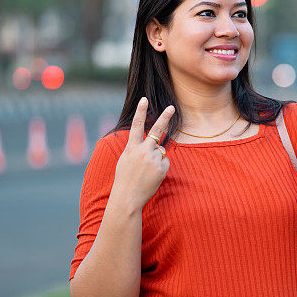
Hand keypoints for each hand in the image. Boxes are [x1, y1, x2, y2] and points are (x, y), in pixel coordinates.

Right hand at [113, 97, 174, 211]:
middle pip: (156, 131)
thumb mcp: (125, 160)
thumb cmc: (125, 179)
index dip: (140, 112)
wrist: (128, 197)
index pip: (135, 126)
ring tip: (145, 171)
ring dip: (156, 159)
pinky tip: (152, 175)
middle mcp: (143, 151)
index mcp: (131, 148)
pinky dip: (160, 167)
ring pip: (161, 151)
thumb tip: (152, 145)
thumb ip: (136, 149)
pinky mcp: (161, 167)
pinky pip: (165, 162)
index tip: (144, 99)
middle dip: (164, 118)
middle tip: (172, 108)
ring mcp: (153, 159)